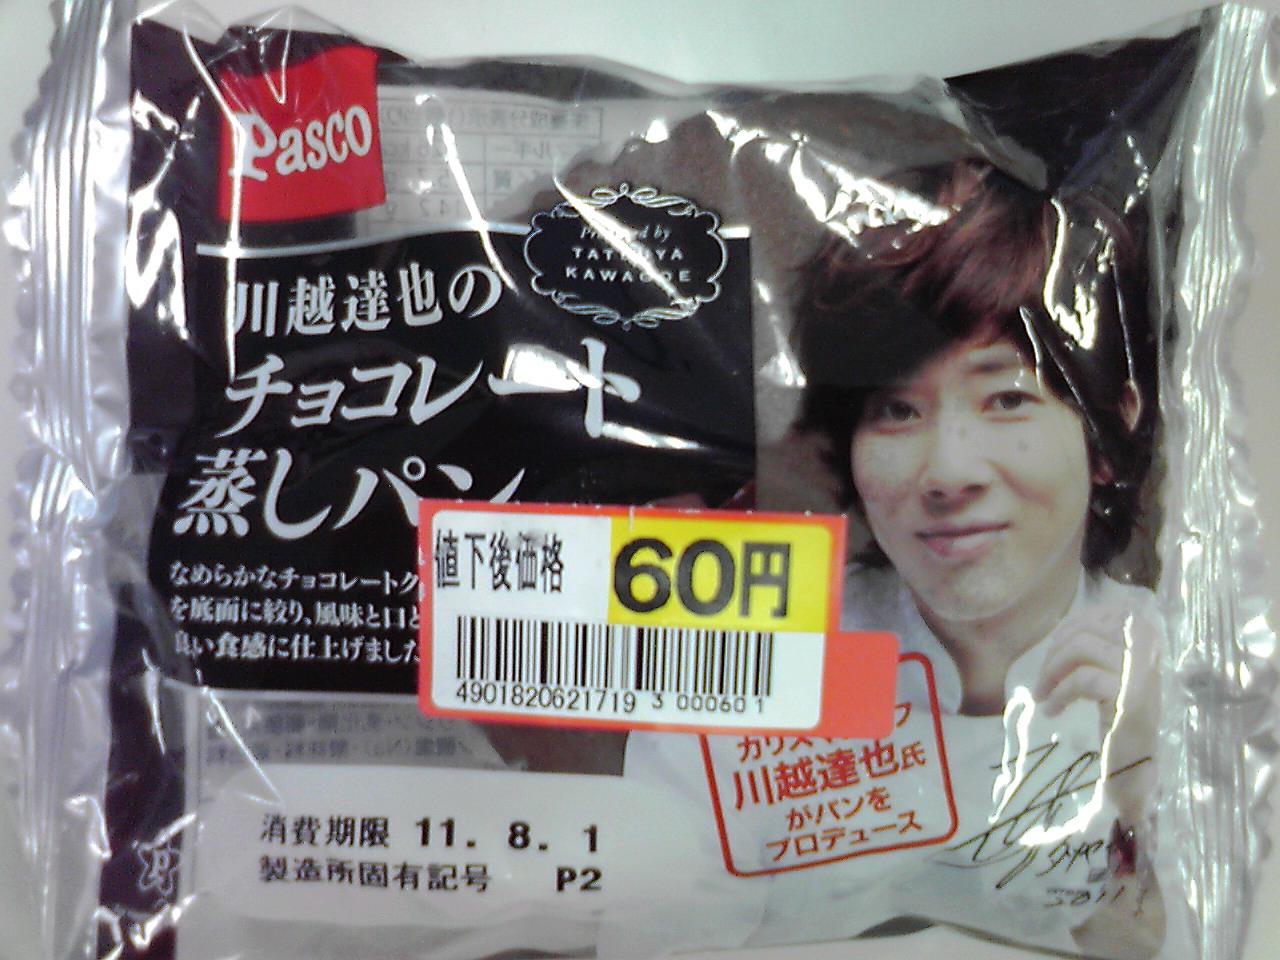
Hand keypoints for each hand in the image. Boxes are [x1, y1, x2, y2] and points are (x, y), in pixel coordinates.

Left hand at [1033, 600, 1161, 823]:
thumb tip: (1065, 627)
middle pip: (1088, 630)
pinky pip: (1083, 680)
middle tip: (1042, 680)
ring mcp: (1142, 675)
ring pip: (1081, 649)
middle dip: (1054, 653)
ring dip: (1051, 672)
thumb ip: (1099, 647)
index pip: (1110, 611)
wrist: (1135, 768)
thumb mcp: (1111, 673)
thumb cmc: (1119, 719)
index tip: (1056, 646)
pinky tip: (1053, 711)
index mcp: (1149, 642)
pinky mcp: (1130, 698)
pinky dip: (1059, 694)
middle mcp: (1150, 653)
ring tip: (1043, 695)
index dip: (1076, 623)